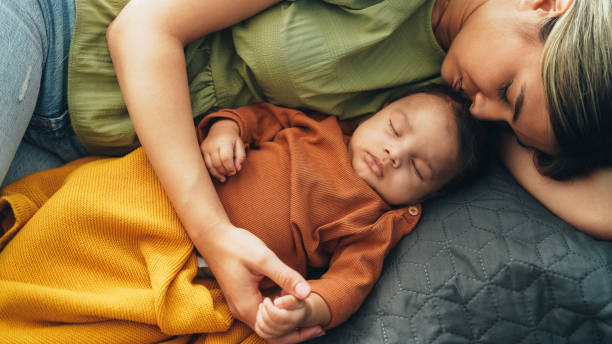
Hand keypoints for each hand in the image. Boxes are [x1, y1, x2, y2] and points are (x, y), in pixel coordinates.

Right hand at [196, 225, 321, 342]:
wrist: (213, 237)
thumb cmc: (236, 246)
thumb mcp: (264, 259)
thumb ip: (286, 277)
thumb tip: (307, 293)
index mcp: (247, 306)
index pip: (275, 333)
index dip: (296, 331)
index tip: (316, 323)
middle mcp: (242, 311)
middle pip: (272, 334)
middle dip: (295, 332)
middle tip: (319, 327)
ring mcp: (241, 305)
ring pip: (268, 326)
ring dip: (288, 323)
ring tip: (309, 317)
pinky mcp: (243, 298)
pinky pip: (263, 315)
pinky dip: (280, 314)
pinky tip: (293, 303)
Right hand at [200, 119, 245, 181]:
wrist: (220, 130)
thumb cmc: (232, 139)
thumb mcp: (240, 145)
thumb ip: (241, 157)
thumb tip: (237, 168)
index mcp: (224, 141)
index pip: (226, 158)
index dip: (230, 167)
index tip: (234, 172)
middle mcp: (212, 144)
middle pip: (217, 163)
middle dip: (225, 171)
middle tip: (230, 174)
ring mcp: (205, 148)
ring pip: (210, 166)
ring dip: (218, 174)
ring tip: (224, 178)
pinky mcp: (201, 151)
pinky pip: (206, 165)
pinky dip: (213, 172)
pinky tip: (219, 176)